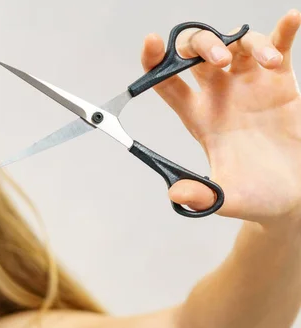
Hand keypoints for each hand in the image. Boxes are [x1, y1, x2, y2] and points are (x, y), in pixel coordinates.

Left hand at [141, 10, 300, 225]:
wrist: (295, 196)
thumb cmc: (258, 196)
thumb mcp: (228, 198)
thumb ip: (202, 195)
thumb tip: (176, 195)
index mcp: (198, 117)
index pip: (167, 83)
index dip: (155, 60)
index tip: (151, 41)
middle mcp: (219, 96)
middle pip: (197, 53)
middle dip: (202, 44)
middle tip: (220, 60)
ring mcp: (249, 86)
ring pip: (238, 43)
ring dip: (249, 43)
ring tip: (268, 62)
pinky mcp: (280, 83)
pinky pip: (279, 48)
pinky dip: (282, 32)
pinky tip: (290, 19)